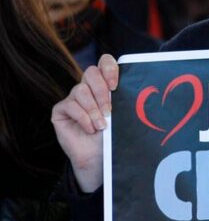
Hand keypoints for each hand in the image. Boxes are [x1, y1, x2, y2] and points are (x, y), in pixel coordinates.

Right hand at [52, 54, 118, 192]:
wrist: (99, 158)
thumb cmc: (113, 135)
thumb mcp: (121, 114)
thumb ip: (122, 99)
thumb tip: (135, 89)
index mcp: (104, 84)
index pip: (104, 62)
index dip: (109, 68)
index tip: (115, 86)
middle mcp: (87, 88)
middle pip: (91, 73)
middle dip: (102, 92)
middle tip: (109, 110)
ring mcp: (73, 98)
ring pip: (81, 90)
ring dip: (93, 109)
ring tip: (102, 125)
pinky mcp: (60, 110)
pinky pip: (70, 105)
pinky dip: (83, 117)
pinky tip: (90, 129)